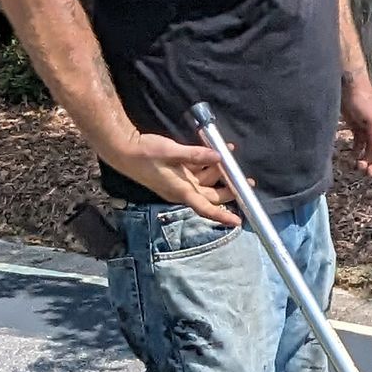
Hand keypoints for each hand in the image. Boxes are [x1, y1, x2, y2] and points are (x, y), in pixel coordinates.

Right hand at [109, 131, 237, 224]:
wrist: (124, 150)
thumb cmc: (145, 154)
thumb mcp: (172, 152)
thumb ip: (196, 155)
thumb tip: (218, 157)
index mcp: (181, 190)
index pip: (206, 208)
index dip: (222, 216)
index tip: (238, 221)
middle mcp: (182, 189)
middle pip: (211, 195)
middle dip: (230, 188)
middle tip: (247, 181)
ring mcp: (179, 182)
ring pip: (205, 181)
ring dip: (219, 170)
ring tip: (231, 153)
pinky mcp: (176, 173)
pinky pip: (196, 171)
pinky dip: (207, 162)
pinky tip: (216, 151)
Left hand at [342, 76, 371, 176]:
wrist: (347, 88)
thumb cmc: (363, 100)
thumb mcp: (371, 119)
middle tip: (366, 172)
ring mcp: (369, 131)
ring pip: (370, 151)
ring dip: (366, 160)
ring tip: (357, 165)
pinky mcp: (358, 130)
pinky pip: (359, 146)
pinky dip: (356, 153)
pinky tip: (352, 157)